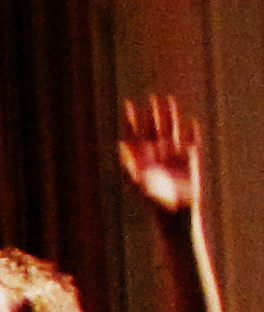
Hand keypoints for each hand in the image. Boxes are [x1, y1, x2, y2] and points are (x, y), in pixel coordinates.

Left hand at [122, 92, 203, 216]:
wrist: (174, 213)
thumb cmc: (153, 201)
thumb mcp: (138, 183)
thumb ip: (129, 165)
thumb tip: (120, 148)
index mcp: (140, 159)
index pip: (133, 135)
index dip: (130, 120)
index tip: (128, 105)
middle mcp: (155, 154)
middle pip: (152, 129)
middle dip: (151, 114)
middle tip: (152, 98)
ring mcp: (172, 155)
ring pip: (171, 130)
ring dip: (170, 116)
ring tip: (169, 101)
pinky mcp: (189, 160)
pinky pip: (190, 142)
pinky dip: (191, 133)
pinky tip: (191, 123)